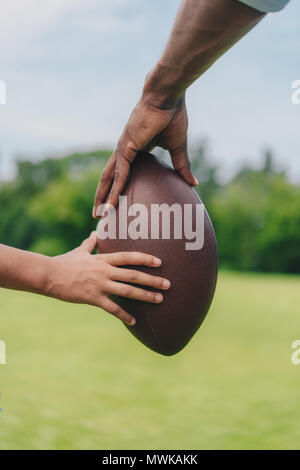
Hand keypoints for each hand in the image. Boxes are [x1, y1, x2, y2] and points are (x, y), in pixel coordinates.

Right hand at [45, 232, 170, 325]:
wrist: (49, 275)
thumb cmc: (64, 263)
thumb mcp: (79, 251)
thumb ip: (89, 244)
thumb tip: (94, 233)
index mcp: (103, 259)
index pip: (128, 257)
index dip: (145, 259)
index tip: (159, 261)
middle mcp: (105, 271)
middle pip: (133, 275)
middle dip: (152, 279)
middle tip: (168, 284)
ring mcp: (100, 285)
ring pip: (128, 291)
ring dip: (145, 296)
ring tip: (160, 300)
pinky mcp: (93, 298)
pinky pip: (112, 308)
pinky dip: (124, 315)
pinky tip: (134, 321)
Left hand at [93, 91, 197, 216]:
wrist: (168, 97)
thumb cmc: (173, 115)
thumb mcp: (178, 146)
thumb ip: (182, 165)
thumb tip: (193, 183)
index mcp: (136, 148)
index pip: (123, 172)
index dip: (117, 186)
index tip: (115, 201)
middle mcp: (125, 149)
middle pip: (110, 177)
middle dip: (104, 195)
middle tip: (99, 214)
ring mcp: (123, 148)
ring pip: (110, 178)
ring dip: (103, 197)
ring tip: (99, 215)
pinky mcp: (127, 147)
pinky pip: (120, 174)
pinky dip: (115, 190)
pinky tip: (111, 204)